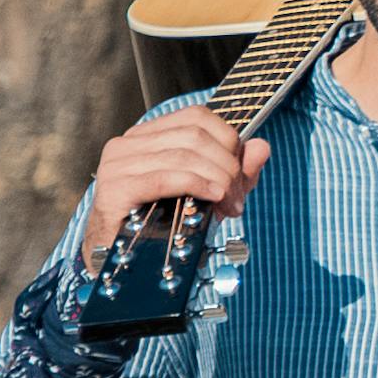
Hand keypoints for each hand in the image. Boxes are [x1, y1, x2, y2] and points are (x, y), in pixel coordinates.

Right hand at [83, 117, 270, 271]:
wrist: (120, 260)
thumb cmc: (160, 225)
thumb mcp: (207, 194)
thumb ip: (235, 171)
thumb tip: (262, 147)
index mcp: (148, 136)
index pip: (197, 117)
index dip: (228, 141)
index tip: (242, 175)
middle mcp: (129, 143)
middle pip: (194, 136)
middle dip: (227, 167)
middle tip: (237, 199)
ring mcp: (118, 163)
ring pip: (183, 155)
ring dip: (218, 182)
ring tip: (229, 208)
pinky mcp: (115, 188)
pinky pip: (164, 178)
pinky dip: (196, 185)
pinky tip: (213, 198)